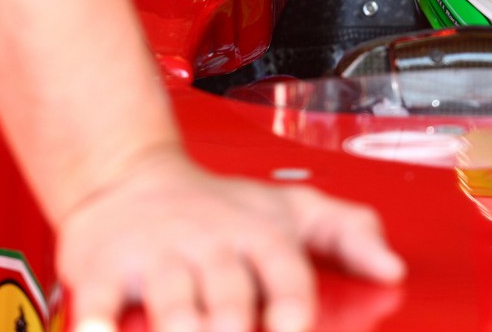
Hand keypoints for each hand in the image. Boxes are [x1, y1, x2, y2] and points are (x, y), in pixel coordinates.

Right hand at [56, 146, 404, 331]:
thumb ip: (350, 233)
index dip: (293, 306)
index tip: (296, 330)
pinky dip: (97, 323)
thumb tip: (394, 268)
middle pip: (231, 295)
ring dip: (183, 328)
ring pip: (174, 300)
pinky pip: (99, 299)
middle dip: (237, 327)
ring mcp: (159, 256)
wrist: (132, 176)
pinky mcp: (102, 268)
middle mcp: (212, 244)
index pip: (287, 274)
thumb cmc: (224, 208)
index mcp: (261, 236)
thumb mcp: (292, 210)